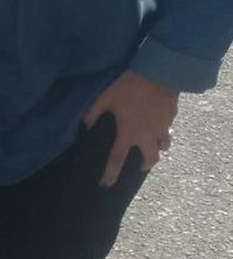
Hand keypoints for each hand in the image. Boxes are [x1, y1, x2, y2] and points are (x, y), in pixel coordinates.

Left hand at [82, 72, 178, 186]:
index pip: (117, 159)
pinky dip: (164, 130)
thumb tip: (85, 125)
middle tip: (141, 165)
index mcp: (128, 133)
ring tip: (153, 145)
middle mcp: (147, 135)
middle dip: (146, 165)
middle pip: (150, 159)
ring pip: (164, 146)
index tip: (106, 185)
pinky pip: (169, 129)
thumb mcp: (105, 97)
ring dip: (158, 148)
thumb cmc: (130, 86)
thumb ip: (93, 112)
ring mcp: (162, 127)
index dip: (110, 174)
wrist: (160, 73)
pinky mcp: (172, 117)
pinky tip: (160, 124)